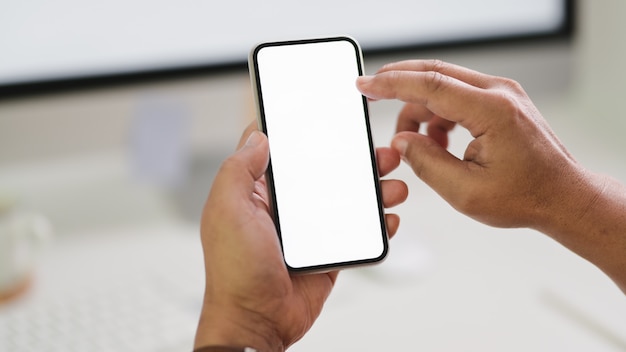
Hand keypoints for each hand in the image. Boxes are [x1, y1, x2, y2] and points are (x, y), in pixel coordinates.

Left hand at [194, 124, 407, 350]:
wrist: (258, 321)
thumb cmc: (235, 271)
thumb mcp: (227, 210)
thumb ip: (239, 170)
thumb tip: (259, 136)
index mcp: (260, 193)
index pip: (284, 152)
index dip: (305, 133)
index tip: (329, 118)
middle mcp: (287, 208)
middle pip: (326, 173)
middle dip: (355, 160)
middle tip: (377, 152)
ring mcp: (311, 231)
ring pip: (348, 200)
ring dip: (374, 190)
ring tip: (393, 185)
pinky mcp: (329, 253)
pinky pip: (357, 232)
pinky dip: (377, 224)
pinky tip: (388, 219)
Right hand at [356, 59, 625, 292]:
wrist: (561, 196)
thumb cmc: (525, 196)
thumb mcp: (466, 191)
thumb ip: (427, 163)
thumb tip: (401, 142)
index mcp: (492, 111)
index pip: (430, 85)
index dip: (391, 84)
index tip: (365, 85)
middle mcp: (499, 93)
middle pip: (434, 74)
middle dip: (398, 84)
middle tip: (371, 93)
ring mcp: (501, 94)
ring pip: (442, 86)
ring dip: (420, 111)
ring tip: (418, 147)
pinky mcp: (499, 101)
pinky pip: (456, 96)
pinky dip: (438, 115)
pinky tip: (439, 142)